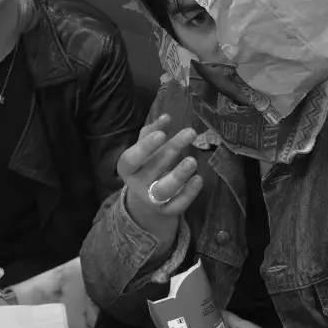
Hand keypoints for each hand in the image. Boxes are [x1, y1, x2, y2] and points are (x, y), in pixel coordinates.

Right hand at [117, 114, 203, 240]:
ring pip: (163, 190)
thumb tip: (166, 116)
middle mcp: (137, 184)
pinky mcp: (166, 210)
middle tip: (190, 133)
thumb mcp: (146, 148)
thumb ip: (154, 131)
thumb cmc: (147, 164)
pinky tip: (199, 179)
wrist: (146, 196)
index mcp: (128, 168)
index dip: (145, 147)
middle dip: (172, 149)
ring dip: (179, 175)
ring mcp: (151, 199)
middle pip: (153, 168)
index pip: (131, 158)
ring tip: (193, 160)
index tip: (162, 134)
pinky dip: (189, 193)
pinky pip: (177, 205)